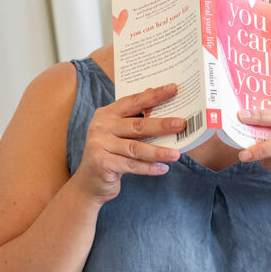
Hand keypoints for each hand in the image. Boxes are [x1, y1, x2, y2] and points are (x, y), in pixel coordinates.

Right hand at [74, 84, 185, 204]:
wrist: (88, 182)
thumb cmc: (110, 155)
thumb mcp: (119, 135)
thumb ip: (135, 123)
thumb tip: (166, 115)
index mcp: (107, 114)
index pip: (133, 101)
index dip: (153, 96)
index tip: (173, 89)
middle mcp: (101, 127)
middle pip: (137, 125)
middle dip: (162, 125)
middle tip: (181, 124)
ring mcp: (100, 145)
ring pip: (136, 148)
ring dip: (158, 151)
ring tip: (176, 154)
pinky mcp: (103, 163)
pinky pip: (132, 165)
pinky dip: (149, 168)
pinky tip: (163, 168)